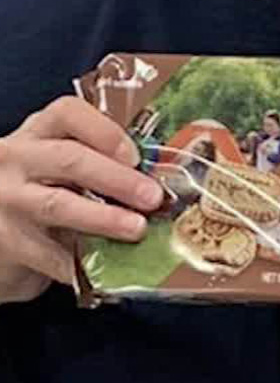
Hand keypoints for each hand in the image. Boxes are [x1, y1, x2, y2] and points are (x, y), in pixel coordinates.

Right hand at [0, 98, 162, 301]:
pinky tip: (109, 269)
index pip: (67, 113)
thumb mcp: (60, 168)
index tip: (136, 156)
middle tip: (152, 197)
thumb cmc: (41, 193)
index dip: (106, 132)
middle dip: (117, 178)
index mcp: (39, 133)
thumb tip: (162, 182)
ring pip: (57, 205)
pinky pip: (48, 253)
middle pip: (69, 159)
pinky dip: (81, 263)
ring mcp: (6, 200)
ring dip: (103, 219)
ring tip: (136, 229)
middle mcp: (16, 160)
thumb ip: (98, 164)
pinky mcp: (5, 241)